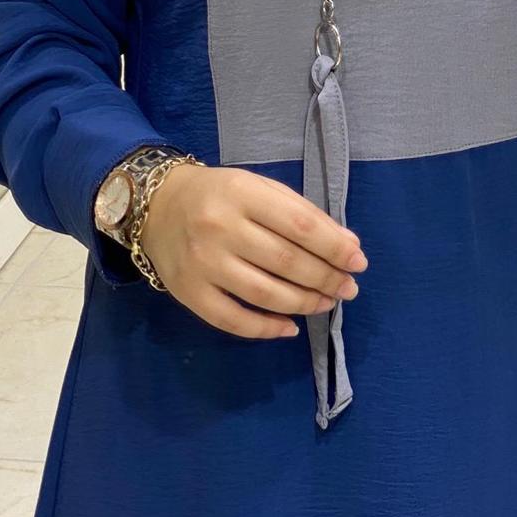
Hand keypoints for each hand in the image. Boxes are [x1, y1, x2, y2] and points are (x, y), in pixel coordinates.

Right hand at [139, 163, 365, 339]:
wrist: (157, 206)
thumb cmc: (222, 195)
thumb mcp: (261, 188)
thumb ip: (301, 214)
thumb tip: (346, 246)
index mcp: (244, 194)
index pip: (301, 225)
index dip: (334, 247)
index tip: (358, 261)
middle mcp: (221, 228)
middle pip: (286, 261)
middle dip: (325, 278)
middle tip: (349, 288)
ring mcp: (202, 264)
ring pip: (264, 293)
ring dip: (304, 303)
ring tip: (327, 303)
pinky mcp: (188, 293)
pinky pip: (232, 319)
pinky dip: (265, 328)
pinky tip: (290, 327)